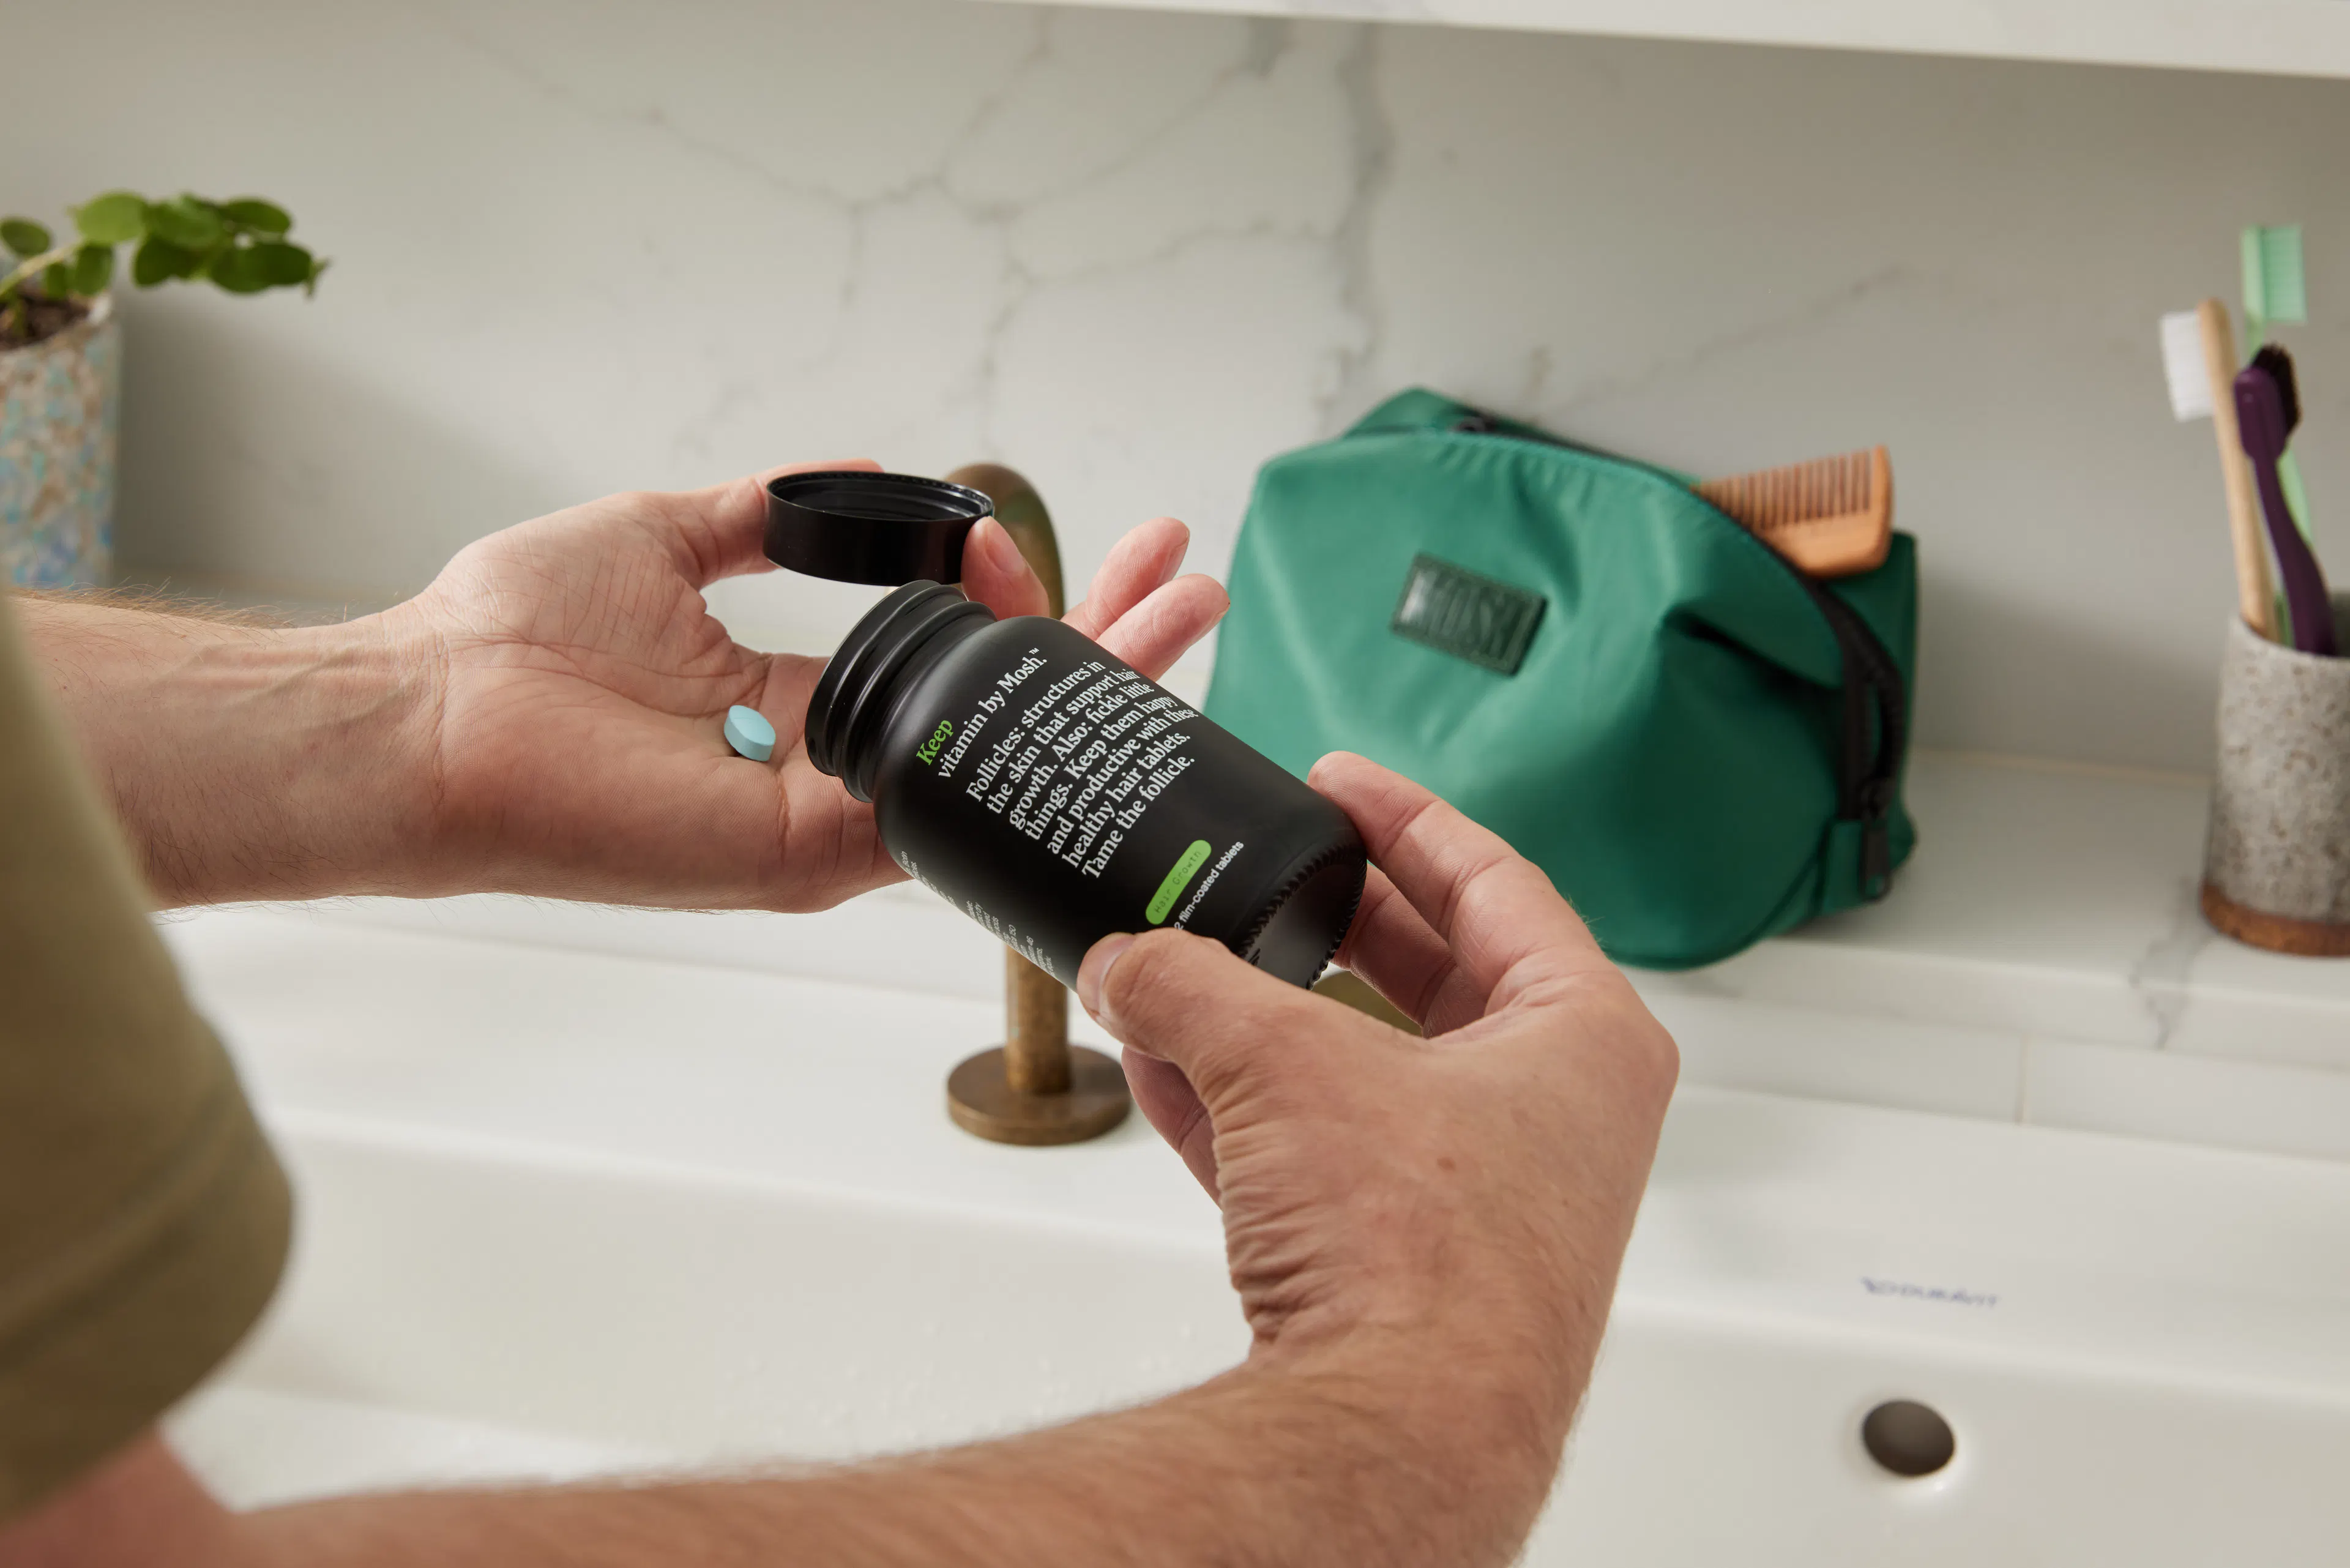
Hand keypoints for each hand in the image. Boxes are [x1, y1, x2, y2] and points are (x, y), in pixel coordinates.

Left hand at [385, 463, 1226, 909]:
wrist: (426, 718)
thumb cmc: (509, 638)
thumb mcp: (660, 536)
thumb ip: (763, 513)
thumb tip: (858, 472)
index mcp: (796, 704)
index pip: (942, 659)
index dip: (1011, 594)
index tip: (1031, 526)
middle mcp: (828, 769)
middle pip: (998, 713)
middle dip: (1102, 642)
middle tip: (1186, 578)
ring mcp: (825, 820)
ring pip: (996, 760)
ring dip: (1100, 687)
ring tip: (1186, 612)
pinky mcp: (807, 854)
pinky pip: (942, 809)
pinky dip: (1030, 747)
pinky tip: (1104, 679)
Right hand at [1076, 753, 1677, 1511]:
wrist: (1395, 1436)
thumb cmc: (1421, 1258)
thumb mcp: (1283, 1064)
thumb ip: (1191, 987)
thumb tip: (1126, 958)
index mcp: (1585, 1040)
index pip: (1496, 883)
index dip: (1405, 819)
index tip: (1340, 782)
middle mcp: (1552, 1119)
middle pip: (1433, 975)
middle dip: (1330, 919)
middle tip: (1271, 862)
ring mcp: (1482, 1200)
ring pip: (1365, 1073)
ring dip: (1267, 1021)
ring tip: (1186, 963)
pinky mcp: (1406, 1270)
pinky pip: (1320, 1158)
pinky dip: (1246, 1113)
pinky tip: (1165, 1068)